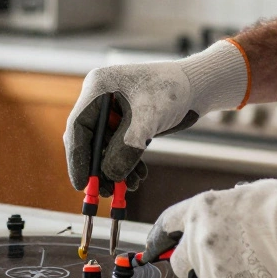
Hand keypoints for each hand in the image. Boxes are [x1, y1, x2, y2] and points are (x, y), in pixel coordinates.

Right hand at [64, 41, 247, 194]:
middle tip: (105, 191)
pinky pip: (119, 147)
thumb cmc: (173, 90)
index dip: (78, 159)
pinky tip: (138, 177)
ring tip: (128, 187)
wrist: (198, 86)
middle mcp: (101, 98)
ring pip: (105, 147)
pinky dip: (127, 162)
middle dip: (98, 167)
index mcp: (98, 88)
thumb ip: (126, 148)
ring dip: (115, 169)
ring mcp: (113, 110)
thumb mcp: (148, 120)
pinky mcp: (126, 121)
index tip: (82, 184)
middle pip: (89, 139)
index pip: (78, 127)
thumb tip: (110, 176)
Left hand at [146, 179, 276, 277]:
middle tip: (224, 262)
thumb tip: (228, 210)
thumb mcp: (251, 193)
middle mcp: (198, 239)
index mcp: (201, 210)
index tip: (152, 248)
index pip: (166, 224)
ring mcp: (211, 268)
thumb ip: (229, 205)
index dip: (159, 238)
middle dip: (195, 264)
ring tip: (255, 267)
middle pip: (180, 262)